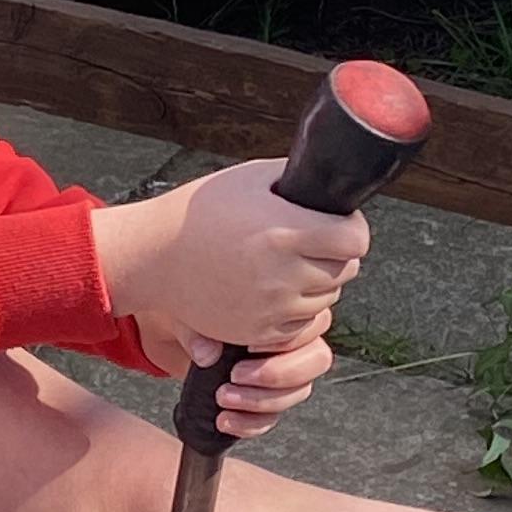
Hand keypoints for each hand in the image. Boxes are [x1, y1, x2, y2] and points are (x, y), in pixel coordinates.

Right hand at [95, 160, 368, 354]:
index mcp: (285, 231)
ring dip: (316, 283)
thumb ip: (298, 181)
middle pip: (346, 270)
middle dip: (335, 255)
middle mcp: (283, 273)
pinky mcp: (259, 331)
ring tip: (284, 264)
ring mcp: (272, 307)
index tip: (337, 223)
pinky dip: (295, 309)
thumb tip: (334, 185)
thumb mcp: (251, 179)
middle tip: (308, 242)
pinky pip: (301, 325)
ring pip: (327, 300)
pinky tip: (273, 287)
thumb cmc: (202, 210)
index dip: (351, 228)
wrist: (155, 255)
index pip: (356, 240)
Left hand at [135, 313, 337, 434]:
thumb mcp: (190, 313)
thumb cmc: (196, 313)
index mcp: (288, 308)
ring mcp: (287, 372)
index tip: (249, 346)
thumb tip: (207, 354)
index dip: (288, 339)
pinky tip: (224, 420)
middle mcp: (297, 340)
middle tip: (235, 375)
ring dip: (260, 401)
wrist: (180, 335)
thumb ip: (197, 331)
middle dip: (277, 374)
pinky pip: (273, 418)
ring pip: (298, 392)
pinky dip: (250, 424)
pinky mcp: (269, 399)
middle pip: (317, 360)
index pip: (315, 322)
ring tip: (222, 398)